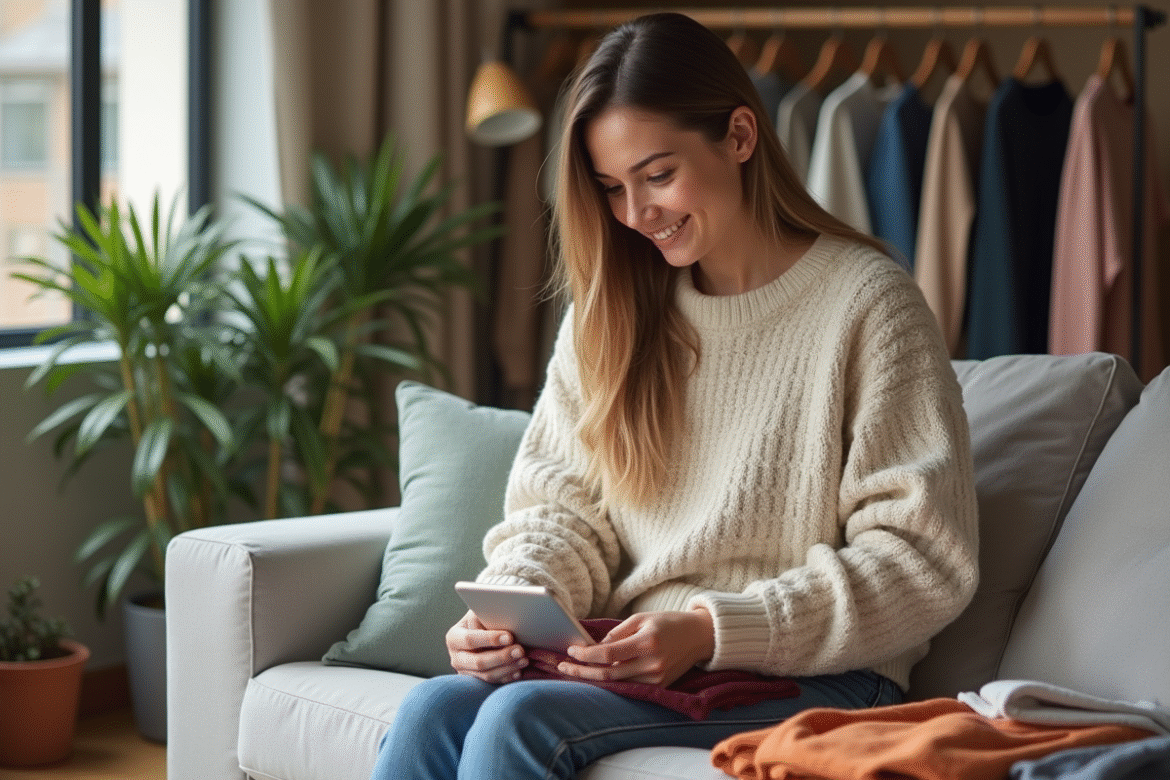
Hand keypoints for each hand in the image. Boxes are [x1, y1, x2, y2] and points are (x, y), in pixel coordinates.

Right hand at [445, 610, 527, 682]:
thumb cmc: (483, 617)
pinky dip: (507, 677)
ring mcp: (466, 672)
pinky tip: (519, 671)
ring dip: (508, 668)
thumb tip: (505, 622)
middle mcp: (456, 657)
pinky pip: (494, 683)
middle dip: (501, 657)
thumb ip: (487, 617)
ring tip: (524, 660)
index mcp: (454, 637)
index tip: (510, 637)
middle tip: (520, 650)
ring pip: (487, 675)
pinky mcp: (477, 681)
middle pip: (478, 662)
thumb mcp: (481, 613)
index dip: (490, 639)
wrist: (482, 630)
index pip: (470, 639)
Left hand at [556, 609, 714, 686]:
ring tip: (573, 670)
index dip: (586, 654)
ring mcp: (657, 678)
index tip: (571, 651)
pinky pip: (629, 684)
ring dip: (593, 677)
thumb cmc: (668, 622)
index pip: (608, 653)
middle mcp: (652, 663)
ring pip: (616, 682)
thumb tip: (595, 647)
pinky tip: (596, 675)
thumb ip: (617, 634)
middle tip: (562, 667)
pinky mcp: (660, 686)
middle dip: (582, 672)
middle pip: (608, 674)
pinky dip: (611, 680)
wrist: (700, 636)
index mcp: (647, 642)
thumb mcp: (641, 619)